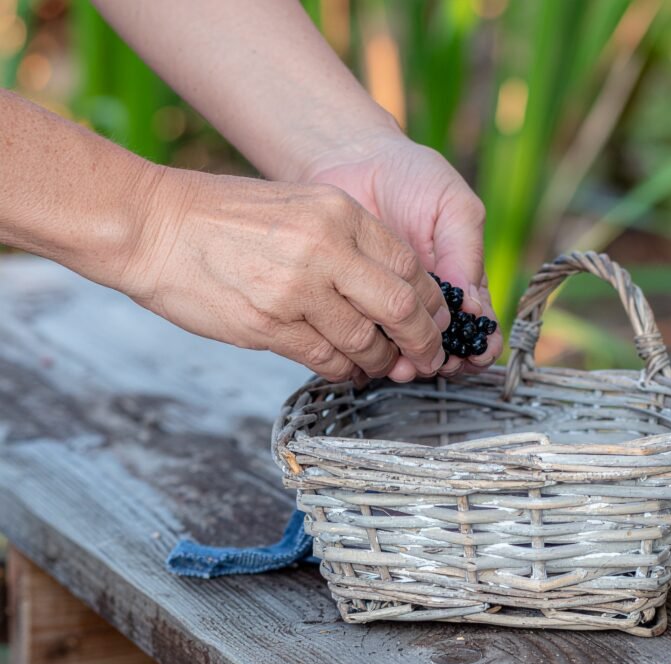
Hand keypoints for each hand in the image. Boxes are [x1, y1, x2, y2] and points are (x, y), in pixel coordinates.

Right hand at [121, 167, 449, 383]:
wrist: (154, 226)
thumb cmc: (224, 217)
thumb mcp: (299, 205)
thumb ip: (348, 241)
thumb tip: (396, 287)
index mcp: (338, 212)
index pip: (409, 265)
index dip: (431, 303)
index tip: (436, 322)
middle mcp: (325, 247)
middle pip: (400, 307)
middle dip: (422, 341)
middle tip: (427, 357)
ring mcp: (296, 289)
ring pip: (366, 341)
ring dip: (380, 361)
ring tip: (380, 364)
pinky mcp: (269, 325)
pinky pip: (326, 360)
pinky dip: (344, 370)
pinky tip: (346, 369)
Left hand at [301, 131, 501, 375]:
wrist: (353, 159)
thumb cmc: (411, 177)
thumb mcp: (453, 206)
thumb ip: (465, 254)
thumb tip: (473, 308)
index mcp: (462, 278)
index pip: (480, 325)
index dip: (481, 346)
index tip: (476, 355)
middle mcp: (429, 297)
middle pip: (446, 345)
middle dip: (444, 360)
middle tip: (435, 362)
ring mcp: (392, 301)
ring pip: (406, 347)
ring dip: (409, 361)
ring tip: (405, 363)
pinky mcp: (357, 300)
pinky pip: (367, 334)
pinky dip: (371, 349)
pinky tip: (372, 352)